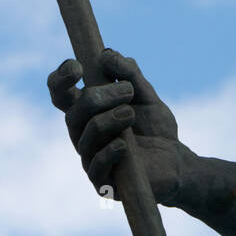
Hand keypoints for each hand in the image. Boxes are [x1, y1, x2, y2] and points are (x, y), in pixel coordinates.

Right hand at [47, 49, 193, 205]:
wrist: (174, 160)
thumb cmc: (154, 126)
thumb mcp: (146, 94)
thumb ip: (130, 73)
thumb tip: (106, 54)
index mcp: (87, 109)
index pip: (61, 92)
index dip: (61, 78)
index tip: (78, 67)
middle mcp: (82, 132)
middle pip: (73, 111)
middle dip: (97, 96)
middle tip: (127, 91)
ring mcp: (89, 157)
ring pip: (86, 134)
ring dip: (110, 119)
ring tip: (131, 113)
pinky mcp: (102, 181)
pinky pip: (96, 166)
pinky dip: (109, 151)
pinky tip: (124, 145)